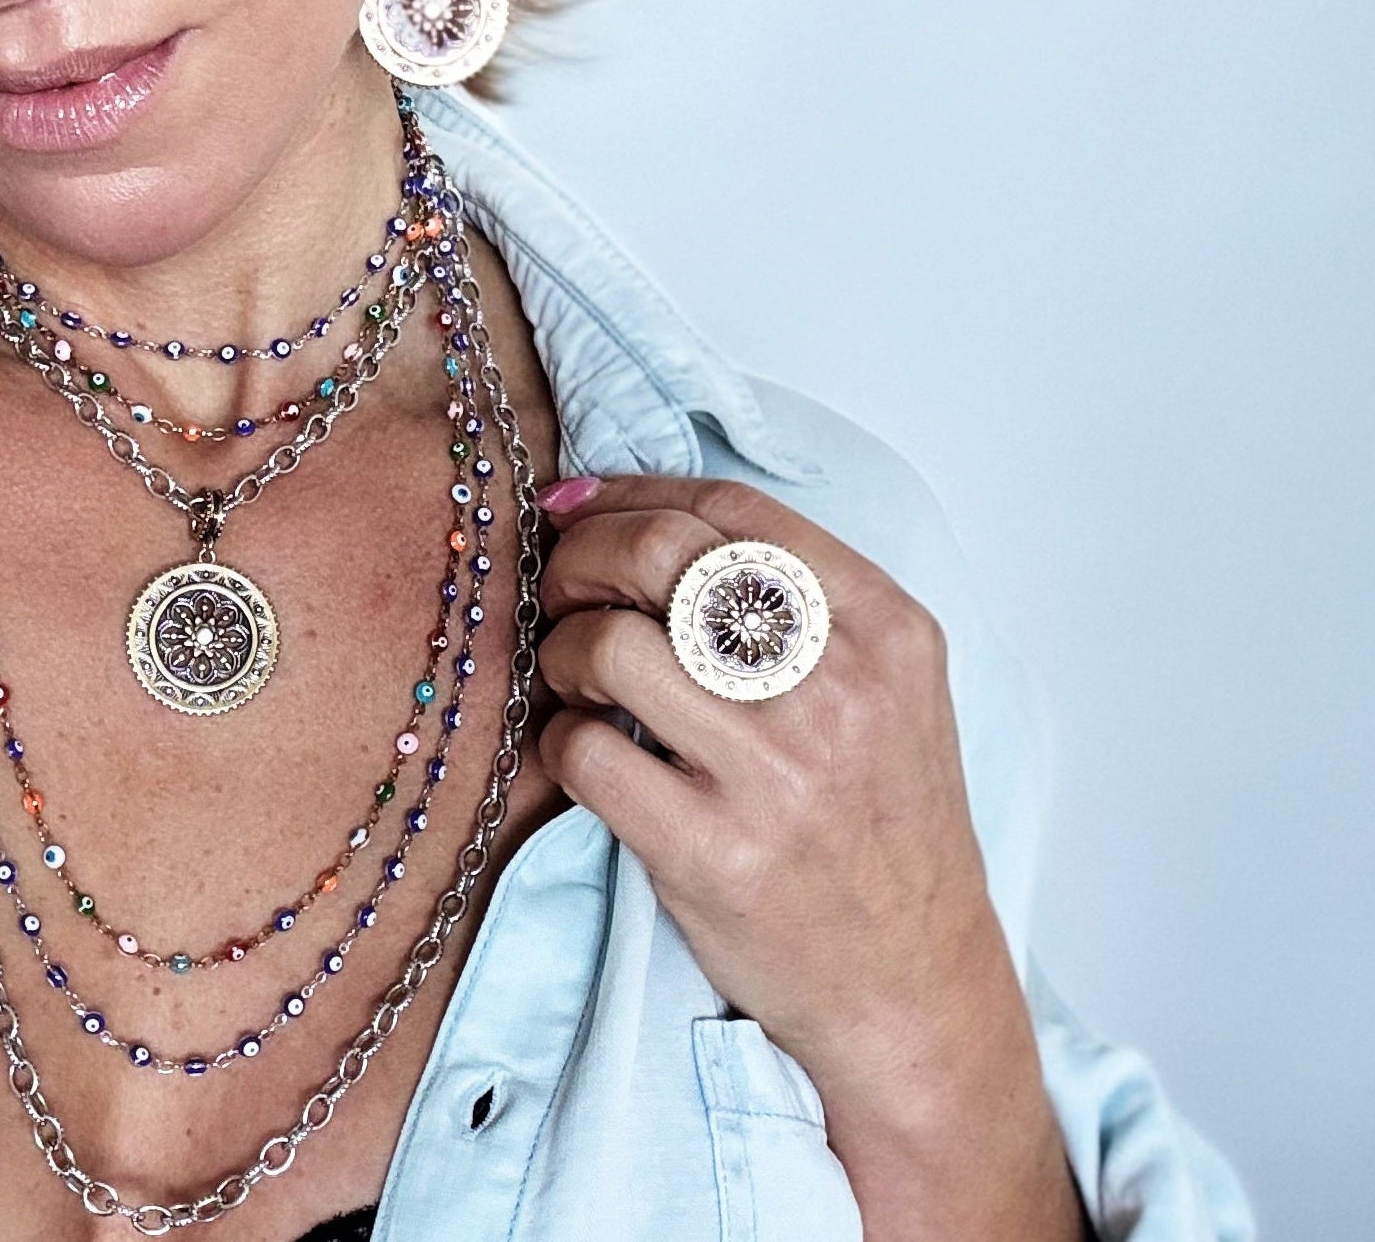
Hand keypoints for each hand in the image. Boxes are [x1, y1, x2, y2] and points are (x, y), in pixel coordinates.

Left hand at [532, 472, 1086, 1241]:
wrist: (914, 981)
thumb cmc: (889, 827)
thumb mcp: (892, 690)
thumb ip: (802, 602)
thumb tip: (650, 521)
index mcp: (887, 630)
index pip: (735, 511)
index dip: (636, 492)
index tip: (582, 502)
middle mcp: (839, 687)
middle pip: (666, 556)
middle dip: (583, 553)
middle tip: (561, 584)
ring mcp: (776, 772)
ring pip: (610, 645)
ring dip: (562, 649)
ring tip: (575, 678)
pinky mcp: (712, 852)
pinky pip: (584, 752)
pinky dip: (560, 738)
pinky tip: (586, 751)